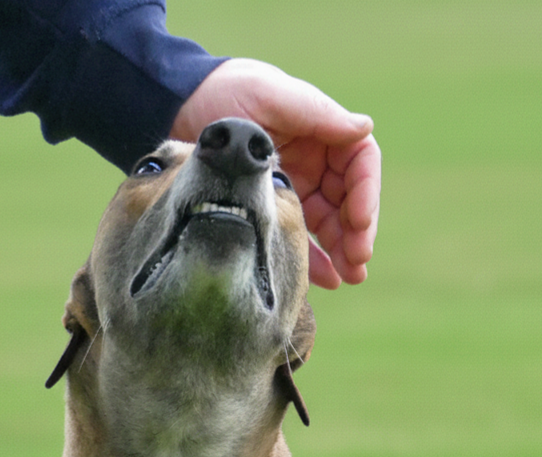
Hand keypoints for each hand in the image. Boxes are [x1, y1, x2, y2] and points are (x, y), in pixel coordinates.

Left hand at [171, 58, 380, 288]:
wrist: (175, 108)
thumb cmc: (224, 91)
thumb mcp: (271, 95)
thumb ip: (316, 114)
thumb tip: (365, 126)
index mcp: (321, 133)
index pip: (359, 163)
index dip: (366, 191)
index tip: (359, 219)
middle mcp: (314, 162)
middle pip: (349, 200)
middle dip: (357, 230)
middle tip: (358, 260)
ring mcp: (295, 189)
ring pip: (330, 225)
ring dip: (343, 251)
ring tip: (351, 276)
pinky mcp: (271, 211)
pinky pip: (298, 238)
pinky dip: (314, 260)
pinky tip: (328, 280)